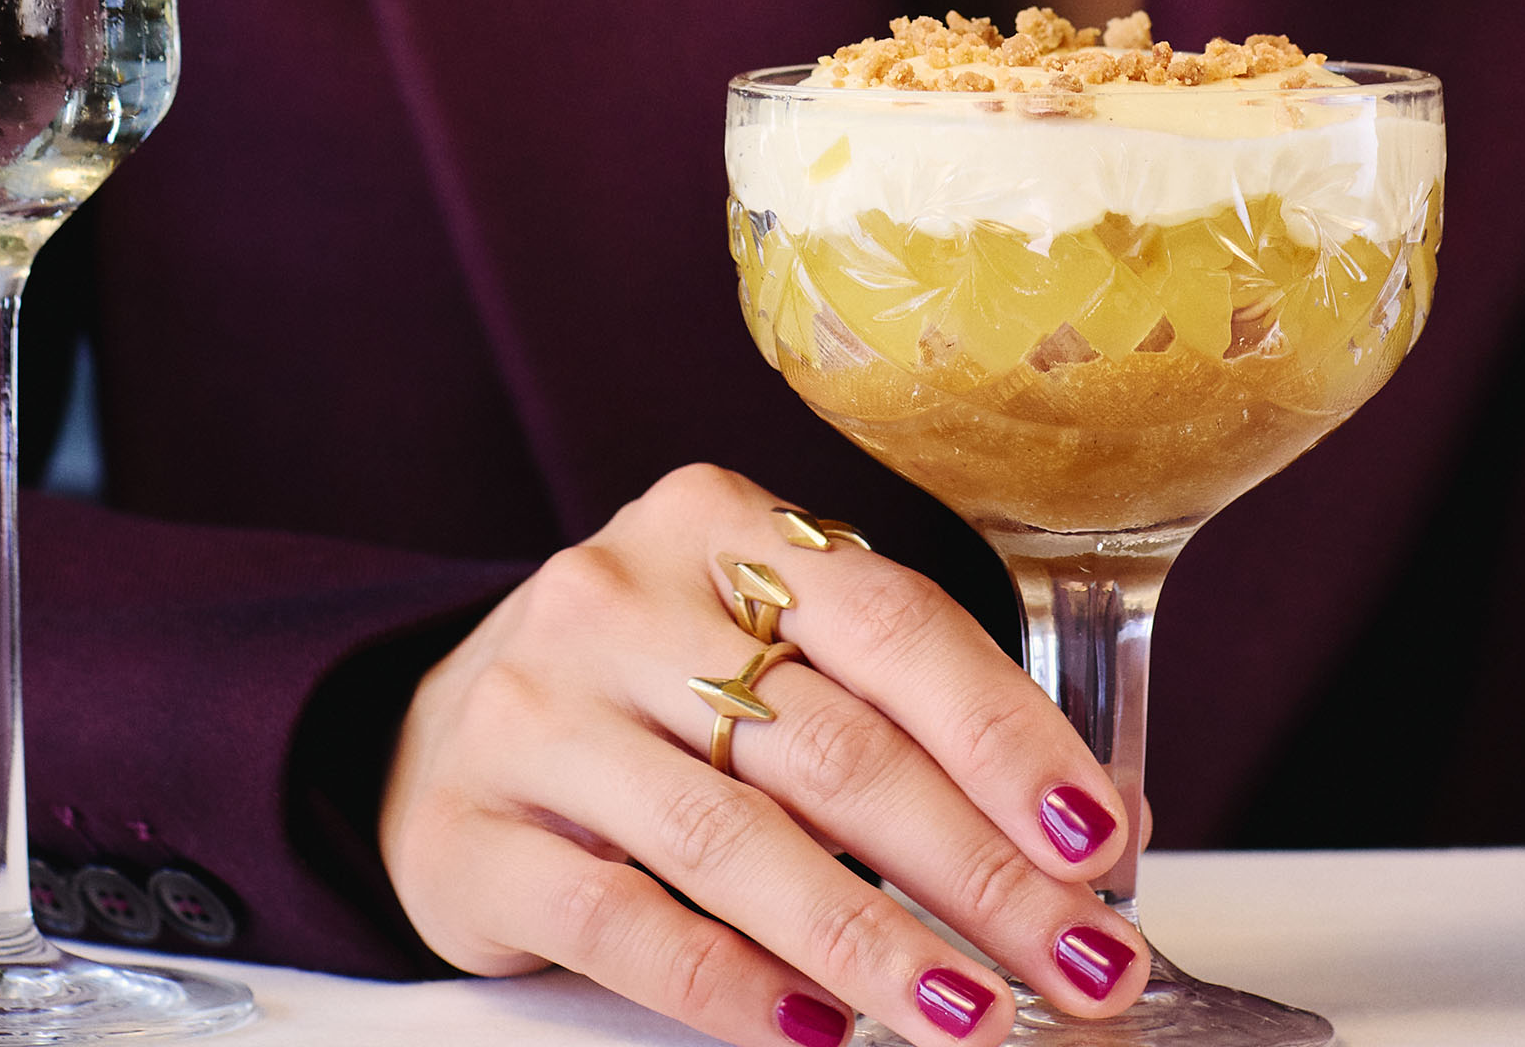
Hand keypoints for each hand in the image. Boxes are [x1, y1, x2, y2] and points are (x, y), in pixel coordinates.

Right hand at [381, 464, 1147, 1046]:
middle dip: (978, 869)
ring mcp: (537, 714)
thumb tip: (1094, 823)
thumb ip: (912, 716)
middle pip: (835, 743)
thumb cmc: (645, 696)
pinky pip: (624, 921)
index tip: (1097, 835)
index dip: (1009, 735)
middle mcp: (620, 601)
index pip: (896, 623)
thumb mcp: (767, 656)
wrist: (427, 734)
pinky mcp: (473, 834)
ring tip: (969, 1013)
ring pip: (736, 839)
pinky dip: (733, 986)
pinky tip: (819, 1030)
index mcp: (719, 528)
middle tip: (1076, 957)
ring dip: (874, 942)